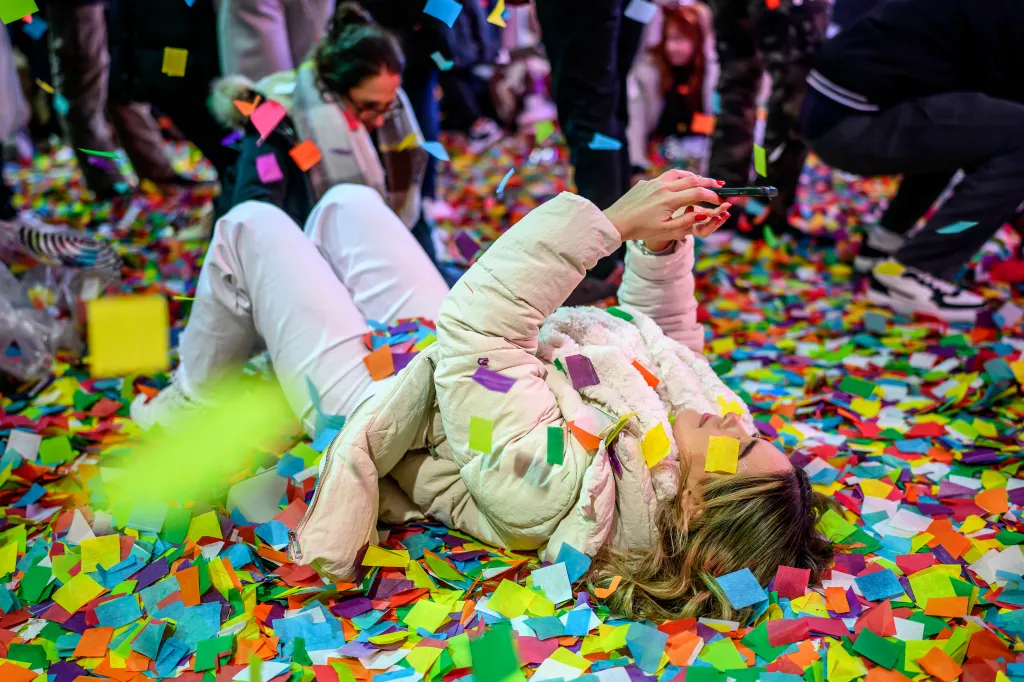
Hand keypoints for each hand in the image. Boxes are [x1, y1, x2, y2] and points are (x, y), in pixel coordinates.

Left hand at [603, 170, 731, 245]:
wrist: (616, 222)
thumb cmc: (640, 230)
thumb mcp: (665, 230)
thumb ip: (686, 221)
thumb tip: (704, 213)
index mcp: (669, 199)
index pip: (697, 193)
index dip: (711, 196)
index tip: (720, 200)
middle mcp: (662, 187)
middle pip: (691, 180)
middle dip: (708, 182)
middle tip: (719, 185)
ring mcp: (653, 183)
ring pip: (678, 174)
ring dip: (693, 176)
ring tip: (702, 180)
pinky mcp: (645, 183)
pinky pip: (665, 177)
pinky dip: (677, 178)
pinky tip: (679, 184)